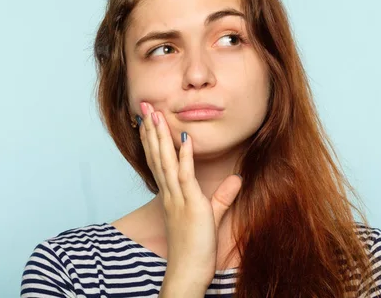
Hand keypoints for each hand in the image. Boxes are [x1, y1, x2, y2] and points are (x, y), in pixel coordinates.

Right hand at [137, 101, 242, 285]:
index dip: (153, 139)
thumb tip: (236, 180)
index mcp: (171, 196)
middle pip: (157, 155)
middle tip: (144, 106)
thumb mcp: (211, 218)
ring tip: (154, 113)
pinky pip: (185, 176)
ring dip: (160, 136)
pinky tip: (183, 138)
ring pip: (165, 161)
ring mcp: (177, 198)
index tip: (148, 120)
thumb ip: (222, 197)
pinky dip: (184, 156)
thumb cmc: (195, 250)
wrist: (188, 273)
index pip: (159, 161)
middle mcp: (170, 193)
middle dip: (151, 130)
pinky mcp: (190, 205)